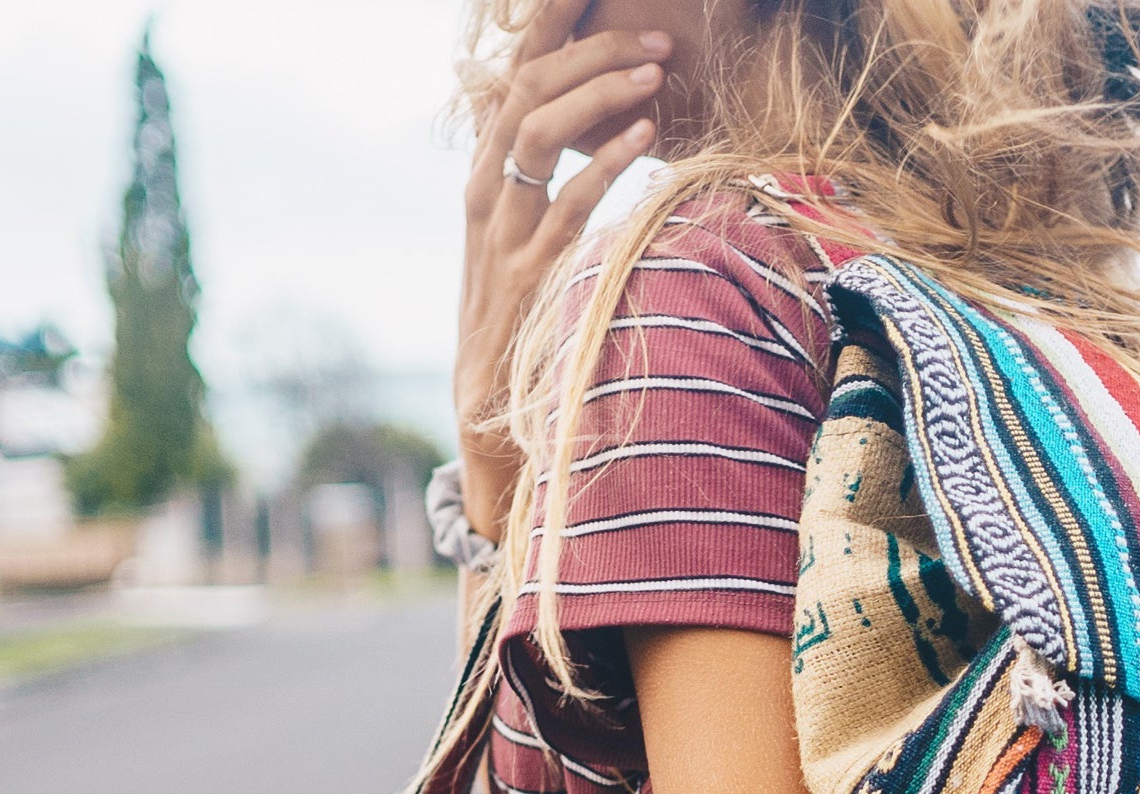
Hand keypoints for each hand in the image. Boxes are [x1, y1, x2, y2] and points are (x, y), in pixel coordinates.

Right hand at [457, 0, 669, 535]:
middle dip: (589, 53)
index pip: (511, 78)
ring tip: (655, 73)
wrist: (489, 408)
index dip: (548, 30)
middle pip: (524, 90)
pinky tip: (645, 138)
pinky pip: (567, 204)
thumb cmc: (520, 317)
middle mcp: (484, 192)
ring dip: (599, 96)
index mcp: (486, 174)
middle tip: (654, 38)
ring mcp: (502, 233)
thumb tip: (580, 129)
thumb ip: (543, 179)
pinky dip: (606, 165)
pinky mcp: (528, 275)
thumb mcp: (523, 236)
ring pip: (538, 134)